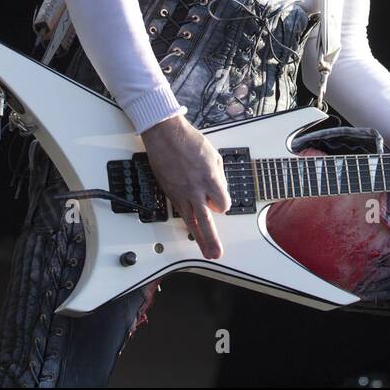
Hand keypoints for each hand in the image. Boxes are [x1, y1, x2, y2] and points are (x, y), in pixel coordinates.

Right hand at [141, 113, 230, 258]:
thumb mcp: (214, 156)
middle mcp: (195, 189)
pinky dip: (186, 222)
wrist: (165, 135)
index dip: (224, 205)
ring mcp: (181, 192)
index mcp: (209, 178)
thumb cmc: (189, 142)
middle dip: (211, 239)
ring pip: (190, 221)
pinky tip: (191, 230)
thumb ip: (218, 177)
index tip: (222, 202)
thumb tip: (220, 190)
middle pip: (206, 220)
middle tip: (216, 254)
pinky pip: (180, 212)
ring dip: (199, 238)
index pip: (223, 204)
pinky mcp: (170, 193)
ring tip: (205, 251)